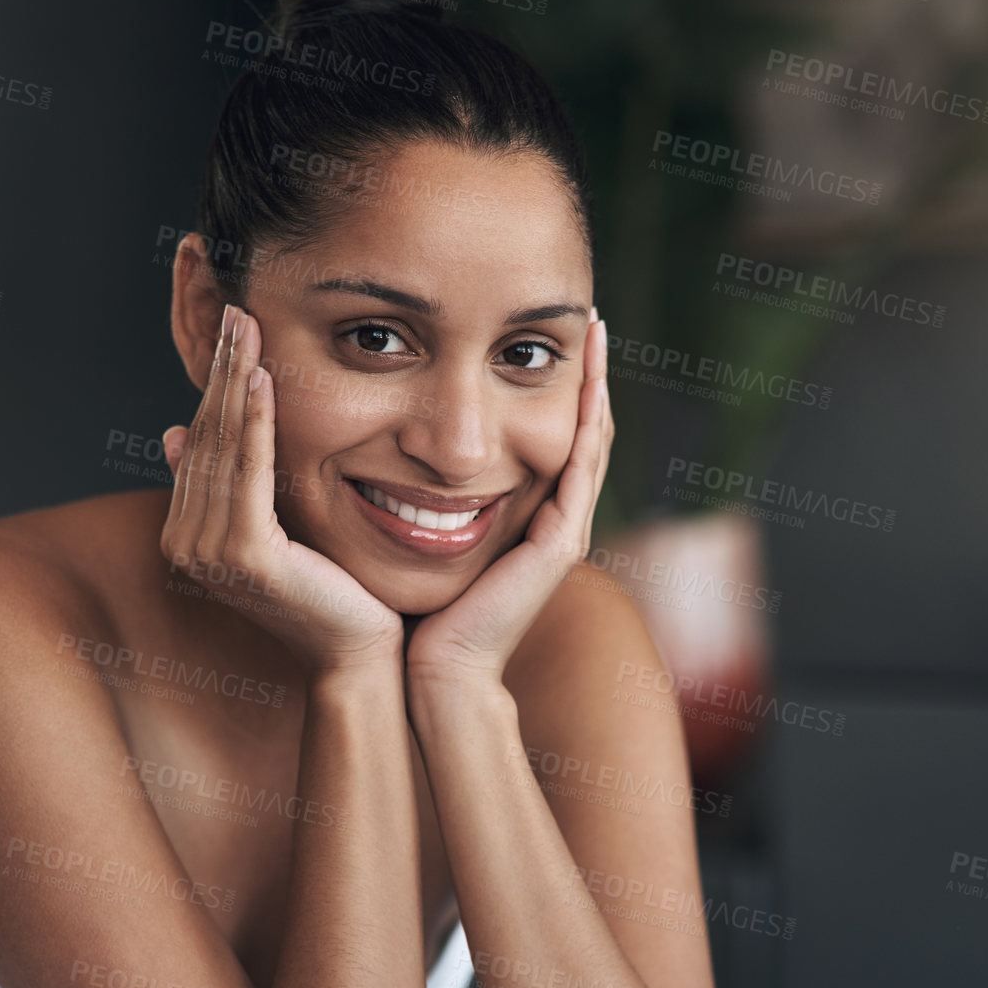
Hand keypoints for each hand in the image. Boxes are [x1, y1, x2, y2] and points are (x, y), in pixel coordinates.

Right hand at [160, 304, 403, 676]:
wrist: (360, 657)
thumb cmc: (335, 595)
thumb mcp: (277, 527)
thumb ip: (235, 485)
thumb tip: (176, 434)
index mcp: (188, 535)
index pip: (202, 442)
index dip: (214, 383)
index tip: (231, 328)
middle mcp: (186, 543)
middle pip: (207, 435)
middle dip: (219, 368)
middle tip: (233, 306)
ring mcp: (210, 553)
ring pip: (223, 445)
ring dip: (233, 379)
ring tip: (245, 323)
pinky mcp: (246, 556)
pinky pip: (248, 472)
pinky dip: (255, 421)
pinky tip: (261, 377)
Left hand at [404, 312, 612, 689]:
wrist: (439, 669)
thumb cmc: (423, 613)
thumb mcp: (428, 538)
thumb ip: (429, 501)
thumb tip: (391, 455)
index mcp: (532, 520)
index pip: (554, 439)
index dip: (559, 390)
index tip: (552, 338)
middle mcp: (559, 522)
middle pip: (584, 432)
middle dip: (587, 375)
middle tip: (589, 318)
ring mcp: (566, 531)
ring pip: (592, 442)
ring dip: (597, 384)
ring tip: (596, 331)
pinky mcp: (562, 542)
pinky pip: (582, 467)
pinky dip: (589, 422)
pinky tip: (590, 383)